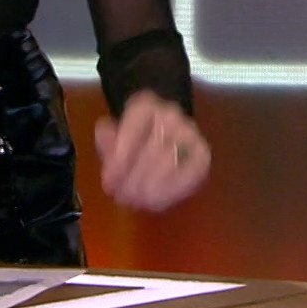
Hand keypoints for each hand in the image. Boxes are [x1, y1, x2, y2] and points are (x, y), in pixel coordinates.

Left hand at [92, 91, 210, 212]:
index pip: (135, 126)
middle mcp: (170, 115)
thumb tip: (104, 136)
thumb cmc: (133, 138)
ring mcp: (189, 133)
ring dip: (151, 186)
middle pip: (153, 148)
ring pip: (170, 161)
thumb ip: (108, 139)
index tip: (109, 182)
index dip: (121, 156)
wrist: (163, 133)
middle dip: (135, 178)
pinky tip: (156, 202)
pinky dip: (172, 191)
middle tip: (123, 198)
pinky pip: (190, 174)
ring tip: (137, 201)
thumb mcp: (115, 136)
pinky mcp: (202, 155)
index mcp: (145, 105)